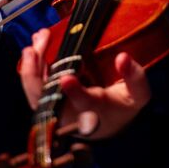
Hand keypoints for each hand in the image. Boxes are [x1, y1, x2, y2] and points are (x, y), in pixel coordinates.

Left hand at [20, 28, 150, 138]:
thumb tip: (123, 57)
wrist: (110, 123)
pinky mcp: (51, 102)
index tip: (67, 77)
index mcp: (96, 111)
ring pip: (37, 96)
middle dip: (36, 77)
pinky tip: (33, 47)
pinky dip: (32, 69)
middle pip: (47, 102)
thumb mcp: (138, 93)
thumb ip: (134, 77)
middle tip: (34, 51)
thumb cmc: (124, 105)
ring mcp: (58, 110)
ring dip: (30, 70)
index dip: (75, 92)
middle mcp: (72, 114)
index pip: (85, 104)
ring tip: (32, 44)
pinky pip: (36, 89)